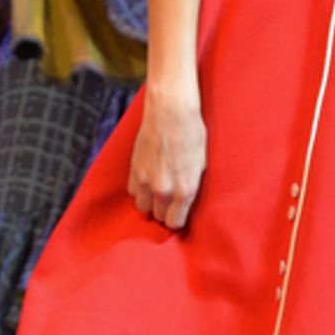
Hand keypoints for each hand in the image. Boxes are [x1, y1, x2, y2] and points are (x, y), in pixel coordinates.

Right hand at [129, 88, 206, 229]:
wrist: (171, 111)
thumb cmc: (192, 134)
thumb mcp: (201, 164)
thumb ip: (191, 187)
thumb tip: (184, 202)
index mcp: (185, 190)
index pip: (174, 223)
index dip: (176, 219)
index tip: (178, 213)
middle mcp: (163, 189)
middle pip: (157, 216)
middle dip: (163, 211)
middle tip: (169, 200)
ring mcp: (145, 180)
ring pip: (142, 206)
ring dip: (150, 201)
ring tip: (158, 190)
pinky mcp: (134, 169)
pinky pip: (132, 191)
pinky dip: (139, 189)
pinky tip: (148, 179)